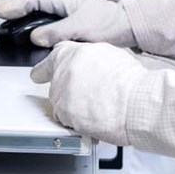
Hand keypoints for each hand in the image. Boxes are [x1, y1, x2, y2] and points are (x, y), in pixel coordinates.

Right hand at [0, 0, 134, 46]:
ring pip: (39, 13)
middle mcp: (64, 5)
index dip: (16, 4)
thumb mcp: (82, 27)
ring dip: (22, 15)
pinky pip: (47, 24)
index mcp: (66, 0)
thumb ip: (58, 31)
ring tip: (5, 18)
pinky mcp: (70, 26)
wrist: (128, 27)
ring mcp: (67, 15)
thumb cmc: (110, 22)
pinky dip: (34, 26)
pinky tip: (28, 31)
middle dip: (14, 6)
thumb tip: (36, 37)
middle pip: (33, 4)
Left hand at [31, 41, 146, 143]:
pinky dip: (75, 121)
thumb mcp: (108, 55)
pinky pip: (64, 119)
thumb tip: (84, 64)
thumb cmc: (129, 80)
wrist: (135, 101)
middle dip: (68, 90)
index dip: (48, 67)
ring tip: (95, 105)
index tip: (39, 74)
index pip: (53, 57)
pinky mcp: (63, 113)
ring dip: (72, 106)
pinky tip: (92, 115)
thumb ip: (88, 58)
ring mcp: (61, 92)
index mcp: (74, 52)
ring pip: (60, 101)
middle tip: (88, 94)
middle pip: (56, 82)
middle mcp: (63, 70)